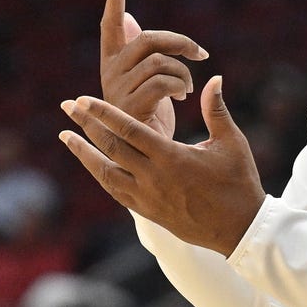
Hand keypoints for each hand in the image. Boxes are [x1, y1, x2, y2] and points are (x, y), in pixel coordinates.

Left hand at [59, 75, 265, 256]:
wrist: (239, 228)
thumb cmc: (238, 181)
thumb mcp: (231, 143)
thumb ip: (216, 110)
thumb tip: (214, 78)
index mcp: (171, 157)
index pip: (129, 130)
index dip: (104, 113)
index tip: (84, 99)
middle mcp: (153, 177)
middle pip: (110, 147)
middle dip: (86, 125)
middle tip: (67, 106)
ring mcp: (147, 197)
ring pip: (105, 172)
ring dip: (84, 152)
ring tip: (67, 136)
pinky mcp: (147, 211)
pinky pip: (115, 190)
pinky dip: (100, 174)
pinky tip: (91, 162)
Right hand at [100, 0, 208, 139]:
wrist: (154, 162)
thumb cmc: (152, 119)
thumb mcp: (146, 82)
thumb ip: (139, 53)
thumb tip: (129, 19)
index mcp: (113, 65)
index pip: (111, 25)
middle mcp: (110, 74)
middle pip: (147, 39)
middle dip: (179, 42)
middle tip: (198, 54)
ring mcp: (117, 92)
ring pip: (159, 61)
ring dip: (183, 72)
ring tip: (188, 88)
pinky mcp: (130, 108)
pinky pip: (162, 81)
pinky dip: (180, 84)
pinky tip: (183, 97)